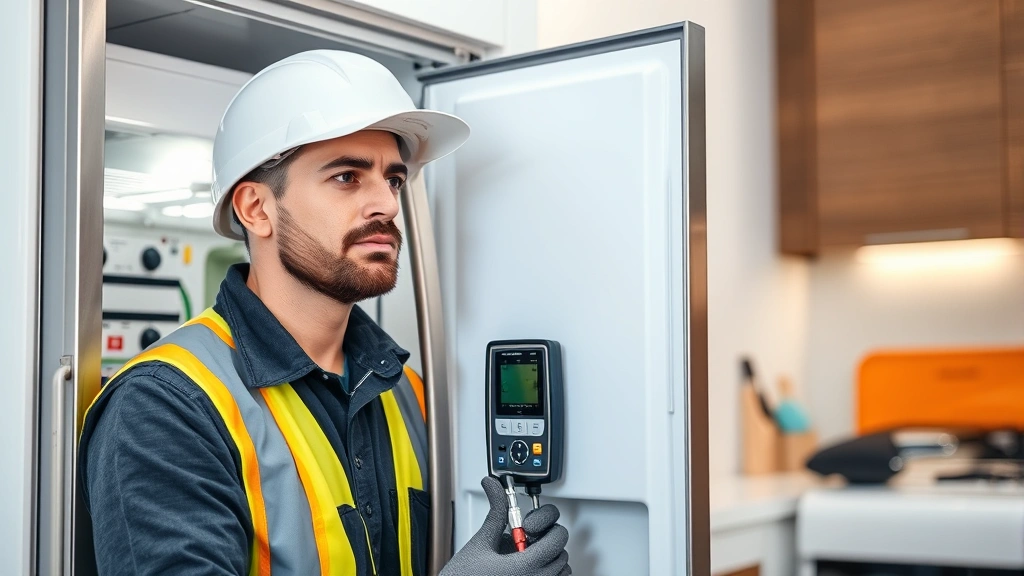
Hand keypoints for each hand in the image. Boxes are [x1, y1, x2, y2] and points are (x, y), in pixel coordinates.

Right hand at [440, 476, 570, 575]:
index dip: (548, 527)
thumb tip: (494, 486)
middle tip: (527, 540)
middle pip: (561, 555)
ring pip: (560, 572)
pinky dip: (546, 574)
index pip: (556, 540)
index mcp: (525, 567)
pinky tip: (526, 570)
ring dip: (548, 560)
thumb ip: (496, 512)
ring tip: (526, 557)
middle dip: (546, 542)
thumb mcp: (481, 542)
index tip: (532, 527)